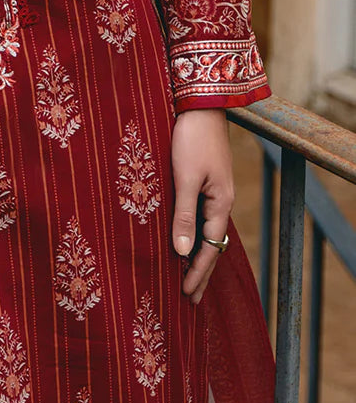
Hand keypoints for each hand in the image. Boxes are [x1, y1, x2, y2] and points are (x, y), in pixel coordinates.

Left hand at [170, 107, 233, 303]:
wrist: (199, 104)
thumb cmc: (191, 138)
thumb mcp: (185, 177)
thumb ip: (184, 214)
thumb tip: (181, 252)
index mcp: (220, 203)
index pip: (210, 249)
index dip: (198, 274)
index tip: (186, 296)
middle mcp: (220, 200)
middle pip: (212, 245)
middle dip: (201, 272)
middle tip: (190, 299)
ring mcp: (214, 191)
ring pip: (205, 231)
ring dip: (196, 254)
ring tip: (185, 276)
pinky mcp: (204, 179)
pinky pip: (199, 216)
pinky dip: (192, 233)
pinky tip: (183, 238)